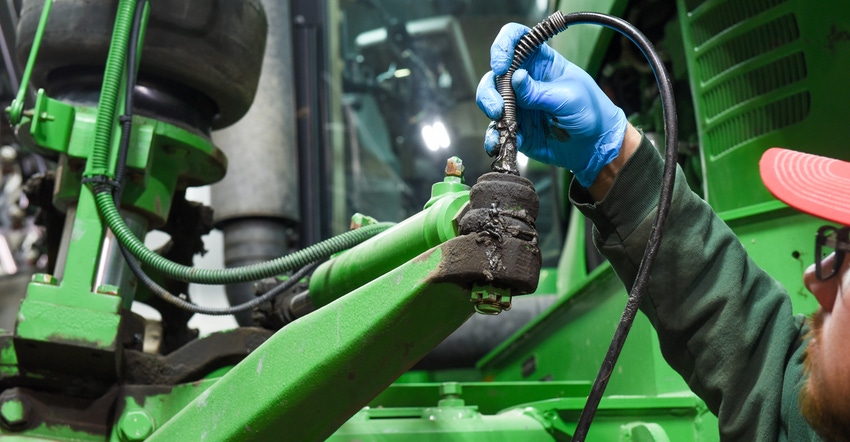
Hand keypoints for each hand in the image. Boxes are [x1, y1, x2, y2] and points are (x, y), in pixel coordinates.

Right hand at [476, 23, 627, 187]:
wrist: (594, 146)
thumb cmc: (590, 112)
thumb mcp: (569, 97)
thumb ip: (539, 91)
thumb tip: (516, 78)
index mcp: (541, 62)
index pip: (517, 40)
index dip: (504, 47)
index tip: (502, 64)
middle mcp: (525, 81)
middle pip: (495, 74)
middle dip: (489, 89)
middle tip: (498, 107)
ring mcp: (518, 104)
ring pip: (490, 100)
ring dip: (489, 110)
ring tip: (501, 123)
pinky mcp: (515, 127)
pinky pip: (496, 130)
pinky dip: (494, 137)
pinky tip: (501, 142)